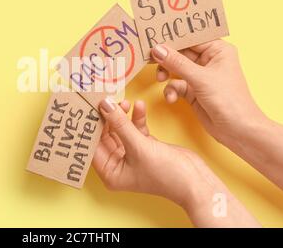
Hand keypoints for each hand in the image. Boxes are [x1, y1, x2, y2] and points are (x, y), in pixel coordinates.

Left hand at [93, 98, 260, 226]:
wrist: (195, 181)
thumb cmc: (166, 174)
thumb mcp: (139, 146)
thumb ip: (120, 124)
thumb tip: (104, 105)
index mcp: (110, 172)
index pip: (93, 146)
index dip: (90, 127)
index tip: (87, 107)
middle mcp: (118, 164)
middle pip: (105, 136)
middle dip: (106, 118)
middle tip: (104, 100)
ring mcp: (132, 155)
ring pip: (120, 130)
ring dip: (122, 116)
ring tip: (123, 102)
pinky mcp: (145, 147)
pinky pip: (135, 129)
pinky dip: (136, 119)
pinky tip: (138, 106)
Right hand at [151, 40, 265, 146]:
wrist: (238, 130)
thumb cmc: (229, 100)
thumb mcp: (200, 78)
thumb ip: (176, 62)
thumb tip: (157, 49)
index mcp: (218, 50)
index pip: (191, 37)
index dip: (173, 37)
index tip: (154, 36)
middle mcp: (209, 60)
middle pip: (180, 52)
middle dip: (166, 57)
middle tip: (149, 57)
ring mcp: (200, 76)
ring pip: (175, 68)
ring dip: (166, 73)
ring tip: (160, 79)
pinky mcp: (193, 91)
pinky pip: (176, 84)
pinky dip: (171, 90)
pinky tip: (172, 98)